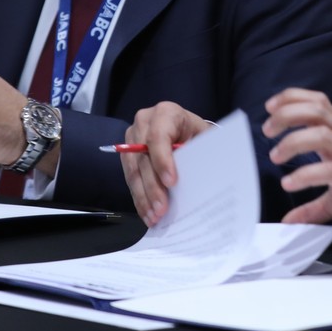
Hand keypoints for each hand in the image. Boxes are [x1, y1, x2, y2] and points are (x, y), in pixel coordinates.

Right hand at [122, 102, 211, 224]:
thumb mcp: (204, 137)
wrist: (186, 130)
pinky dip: (139, 198)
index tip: (171, 182)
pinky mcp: (127, 154)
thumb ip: (200, 152)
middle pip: (143, 158)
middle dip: (152, 188)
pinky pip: (130, 178)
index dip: (162, 161)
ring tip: (154, 217)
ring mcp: (132, 138)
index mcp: (166, 113)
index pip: (158, 137)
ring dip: (143, 197)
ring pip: (133, 171)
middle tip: (161, 210)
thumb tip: (200, 179)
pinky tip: (147, 213)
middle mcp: (144, 122)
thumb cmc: (198, 134)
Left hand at [264, 88, 331, 232]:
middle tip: (268, 129)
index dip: (294, 99)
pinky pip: (329, 170)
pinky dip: (306, 174)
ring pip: (322, 134)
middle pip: (317, 111)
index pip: (318, 105)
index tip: (271, 106)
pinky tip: (290, 183)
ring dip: (294, 141)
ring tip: (276, 156)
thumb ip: (311, 208)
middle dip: (288, 114)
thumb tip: (289, 220)